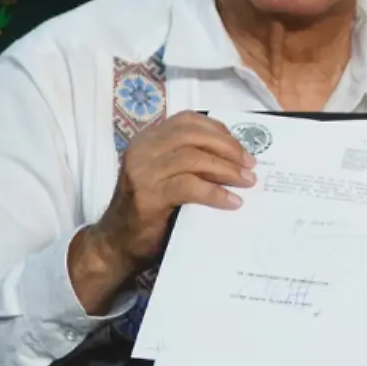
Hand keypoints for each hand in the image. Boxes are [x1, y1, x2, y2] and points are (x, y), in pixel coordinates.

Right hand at [79, 112, 256, 279]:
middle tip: (250, 165)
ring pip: (193, 158)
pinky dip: (215, 192)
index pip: (188, 121)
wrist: (117, 244)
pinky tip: (231, 202)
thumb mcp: (167, 175)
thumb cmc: (150, 210)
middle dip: (228, 148)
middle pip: (194, 135)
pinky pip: (189, 186)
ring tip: (246, 182)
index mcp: (148, 139)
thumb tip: (236, 157)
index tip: (242, 147)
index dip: (219, 130)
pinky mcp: (147, 196)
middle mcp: (142, 149)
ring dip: (226, 169)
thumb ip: (190, 160)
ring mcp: (142, 172)